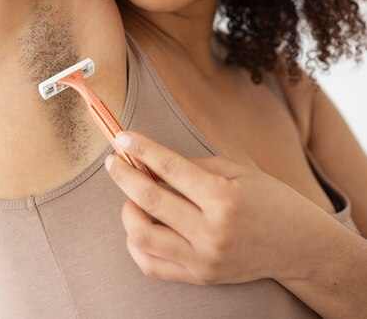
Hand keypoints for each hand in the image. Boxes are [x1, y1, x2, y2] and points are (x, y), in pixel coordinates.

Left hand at [104, 130, 330, 285]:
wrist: (299, 247)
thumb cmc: (269, 201)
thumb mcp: (238, 172)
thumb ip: (192, 166)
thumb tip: (149, 159)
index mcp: (225, 198)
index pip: (170, 168)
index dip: (141, 149)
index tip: (122, 137)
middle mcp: (212, 232)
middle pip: (149, 200)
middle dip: (123, 175)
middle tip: (114, 162)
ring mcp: (203, 259)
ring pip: (141, 236)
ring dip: (128, 211)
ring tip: (134, 199)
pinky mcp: (198, 277)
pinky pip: (150, 264)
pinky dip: (136, 243)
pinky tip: (142, 225)